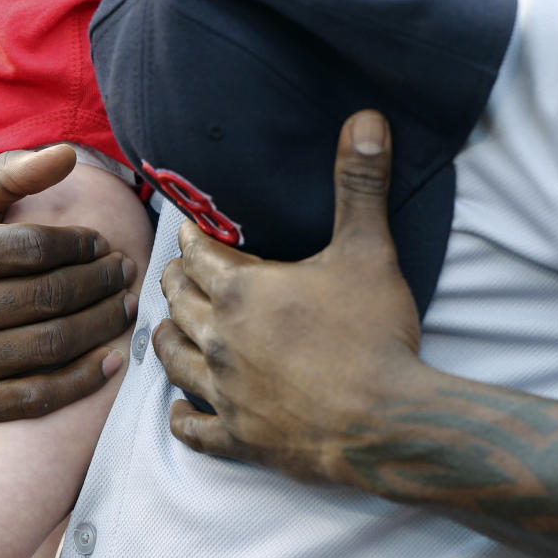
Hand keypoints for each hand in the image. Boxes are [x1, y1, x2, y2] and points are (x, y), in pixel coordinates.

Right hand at [0, 146, 137, 435]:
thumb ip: (11, 176)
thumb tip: (67, 154)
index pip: (30, 248)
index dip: (78, 244)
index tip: (102, 242)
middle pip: (45, 297)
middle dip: (98, 282)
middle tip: (125, 271)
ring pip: (48, 346)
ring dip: (100, 325)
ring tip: (124, 305)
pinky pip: (36, 398)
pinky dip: (81, 380)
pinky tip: (109, 358)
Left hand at [154, 111, 423, 482]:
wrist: (389, 424)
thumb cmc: (374, 334)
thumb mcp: (369, 249)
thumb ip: (360, 182)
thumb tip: (367, 118)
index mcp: (241, 291)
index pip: (197, 255)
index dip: (192, 239)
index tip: (190, 231)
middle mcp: (219, 339)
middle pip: (179, 302)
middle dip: (176, 283)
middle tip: (179, 273)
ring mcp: (225, 393)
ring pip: (174, 360)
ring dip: (169, 340)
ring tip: (169, 328)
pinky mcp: (239, 438)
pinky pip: (193, 429)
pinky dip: (181, 418)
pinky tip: (178, 412)